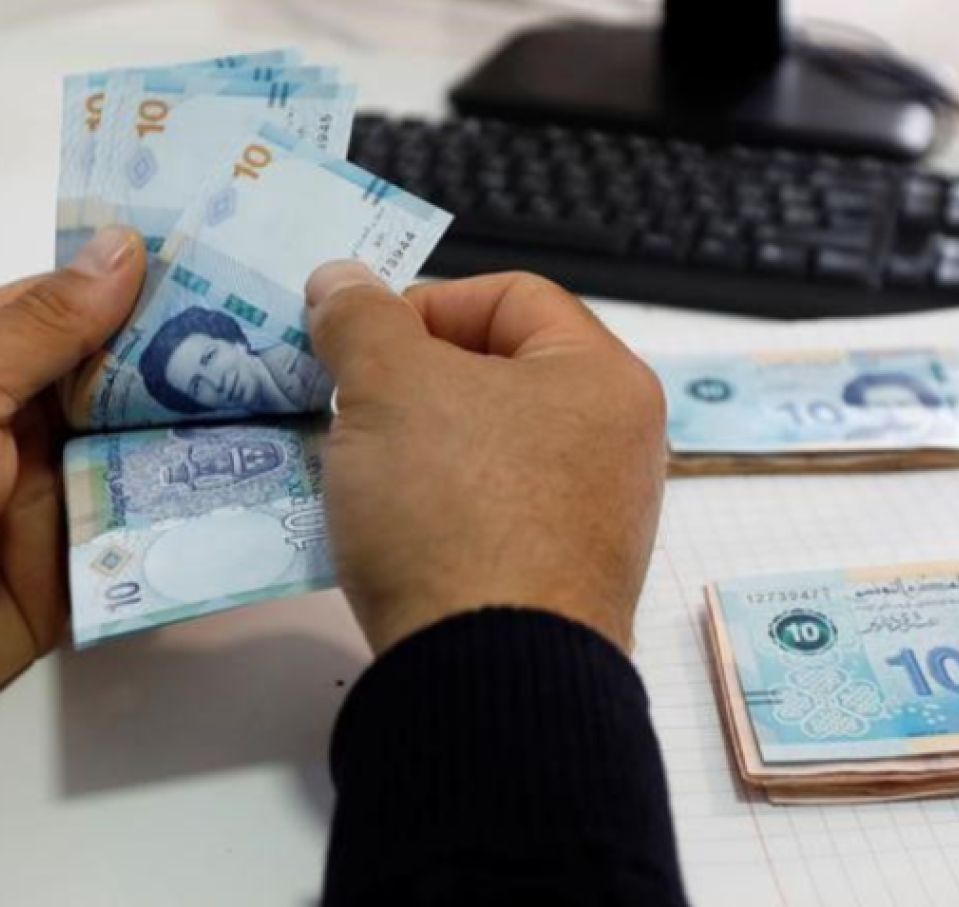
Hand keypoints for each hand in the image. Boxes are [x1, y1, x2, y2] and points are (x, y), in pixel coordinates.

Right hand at [306, 262, 666, 654]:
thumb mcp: (390, 386)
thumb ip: (362, 318)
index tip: (360, 340)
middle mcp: (617, 446)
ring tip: (357, 465)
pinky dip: (435, 508)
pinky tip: (387, 528)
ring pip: (487, 449)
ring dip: (415, 445)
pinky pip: (488, 516)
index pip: (510, 297)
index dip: (425, 302)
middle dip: (411, 380)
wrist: (491, 676)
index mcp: (604, 378)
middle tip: (348, 401)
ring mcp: (593, 522)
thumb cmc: (456, 508)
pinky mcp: (558, 582)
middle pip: (499, 375)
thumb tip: (342, 282)